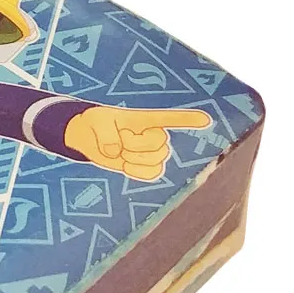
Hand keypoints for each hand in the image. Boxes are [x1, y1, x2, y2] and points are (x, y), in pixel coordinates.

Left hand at [64, 105, 211, 180]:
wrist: (88, 138)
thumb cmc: (95, 123)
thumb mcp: (95, 121)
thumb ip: (105, 135)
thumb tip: (116, 153)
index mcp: (144, 118)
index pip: (170, 118)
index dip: (187, 119)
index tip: (206, 120)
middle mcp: (153, 134)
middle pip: (160, 144)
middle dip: (134, 145)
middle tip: (119, 138)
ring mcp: (150, 151)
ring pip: (157, 161)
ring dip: (133, 159)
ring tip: (120, 150)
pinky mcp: (145, 166)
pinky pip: (153, 174)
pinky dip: (137, 172)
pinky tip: (126, 165)